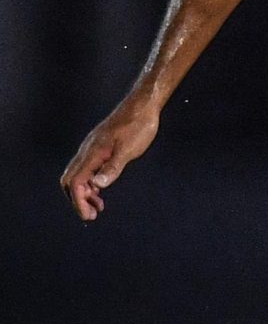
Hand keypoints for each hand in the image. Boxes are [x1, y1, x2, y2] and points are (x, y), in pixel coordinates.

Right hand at [60, 98, 160, 221]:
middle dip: (78, 200)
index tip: (88, 216)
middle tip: (92, 215)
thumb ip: (113, 167)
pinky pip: (87, 169)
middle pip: (70, 181)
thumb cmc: (137, 126)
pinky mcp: (99, 148)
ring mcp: (91, 150)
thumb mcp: (128, 149)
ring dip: (85, 193)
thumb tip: (98, 185)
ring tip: (98, 208)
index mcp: (92, 154)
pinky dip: (91, 183)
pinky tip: (101, 190)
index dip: (78, 201)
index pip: (75, 182)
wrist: (142, 107)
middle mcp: (87, 152)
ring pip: (78, 176)